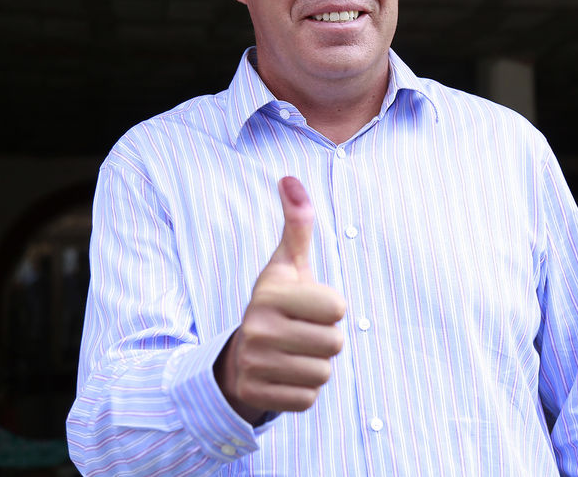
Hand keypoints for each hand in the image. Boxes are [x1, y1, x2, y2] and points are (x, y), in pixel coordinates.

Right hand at [215, 177, 345, 423]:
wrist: (239, 357)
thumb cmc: (275, 304)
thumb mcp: (286, 264)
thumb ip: (297, 223)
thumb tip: (290, 178)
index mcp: (270, 294)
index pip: (338, 306)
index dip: (332, 307)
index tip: (309, 306)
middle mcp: (259, 329)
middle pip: (335, 343)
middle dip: (327, 339)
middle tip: (303, 333)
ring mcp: (257, 365)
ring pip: (324, 371)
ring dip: (316, 365)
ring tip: (294, 353)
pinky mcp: (261, 396)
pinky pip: (309, 398)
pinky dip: (304, 390)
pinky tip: (286, 375)